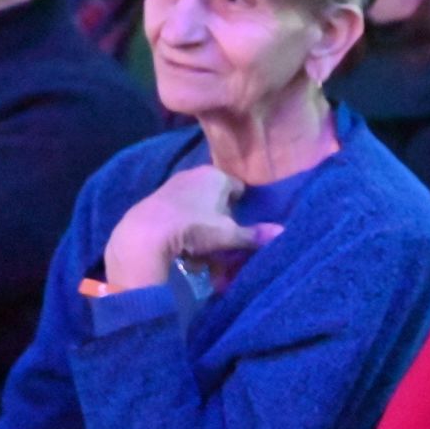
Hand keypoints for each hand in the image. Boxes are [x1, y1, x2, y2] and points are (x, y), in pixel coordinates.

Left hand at [103, 165, 283, 290]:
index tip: (240, 228)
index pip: (238, 189)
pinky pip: (178, 215)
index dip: (241, 209)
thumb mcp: (230, 235)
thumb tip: (282, 231)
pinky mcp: (154, 200)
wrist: (147, 233)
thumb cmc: (196, 227)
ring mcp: (172, 186)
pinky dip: (183, 229)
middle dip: (221, 221)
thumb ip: (255, 234)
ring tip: (202, 253)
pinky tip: (182, 248)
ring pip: (197, 208)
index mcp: (216, 176)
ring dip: (202, 228)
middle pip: (216, 199)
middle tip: (223, 244)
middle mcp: (194, 174)